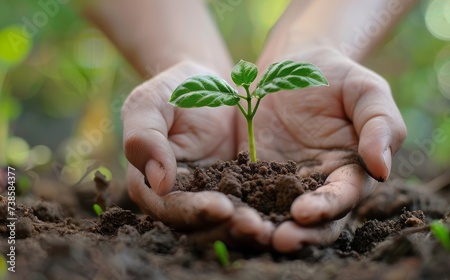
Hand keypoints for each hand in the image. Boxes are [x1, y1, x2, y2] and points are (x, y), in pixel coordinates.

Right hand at [123, 61, 273, 246]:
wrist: (210, 84)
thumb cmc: (173, 90)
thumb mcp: (150, 104)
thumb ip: (145, 139)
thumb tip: (159, 184)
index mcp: (151, 184)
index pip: (171, 207)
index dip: (195, 211)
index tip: (222, 207)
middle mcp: (180, 198)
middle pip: (201, 225)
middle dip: (227, 228)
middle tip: (256, 226)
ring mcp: (211, 196)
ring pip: (227, 223)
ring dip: (247, 228)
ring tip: (270, 228)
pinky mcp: (238, 190)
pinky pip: (250, 206)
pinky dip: (265, 214)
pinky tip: (284, 217)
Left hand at [245, 47, 405, 251]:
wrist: (292, 63)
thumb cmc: (336, 76)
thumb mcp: (366, 91)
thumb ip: (381, 126)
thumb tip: (383, 169)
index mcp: (351, 170)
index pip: (344, 197)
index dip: (327, 208)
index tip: (304, 211)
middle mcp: (319, 184)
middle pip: (314, 220)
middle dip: (300, 234)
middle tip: (278, 240)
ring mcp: (285, 182)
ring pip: (281, 215)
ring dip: (268, 228)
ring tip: (251, 233)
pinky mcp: (255, 174)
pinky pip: (249, 195)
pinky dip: (241, 206)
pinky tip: (227, 213)